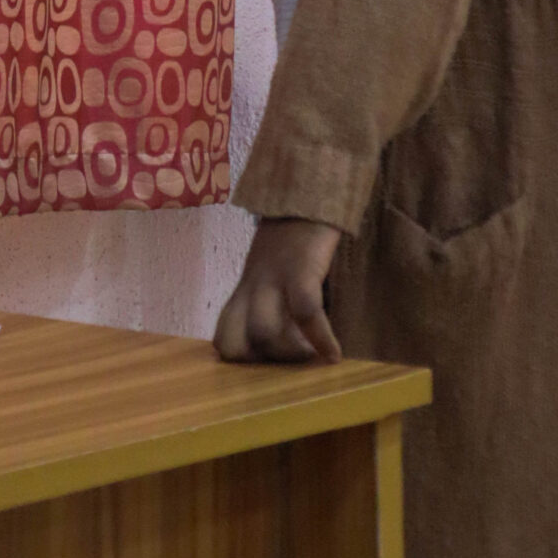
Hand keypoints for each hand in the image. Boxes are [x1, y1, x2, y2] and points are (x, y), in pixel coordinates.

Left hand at [214, 218, 342, 364]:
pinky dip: (321, 339)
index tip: (274, 366)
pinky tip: (334, 354)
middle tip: (293, 364)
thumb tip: (292, 341)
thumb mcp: (272, 271)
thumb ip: (272, 300)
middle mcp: (250, 287)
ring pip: (264, 332)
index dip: (244, 361)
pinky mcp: (299, 268)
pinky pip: (305, 312)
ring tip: (313, 358)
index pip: (222, 339)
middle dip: (263, 364)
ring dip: (291, 355)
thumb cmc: (295, 237)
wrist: (308, 192)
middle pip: (234, 343)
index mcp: (244, 290)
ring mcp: (272, 277)